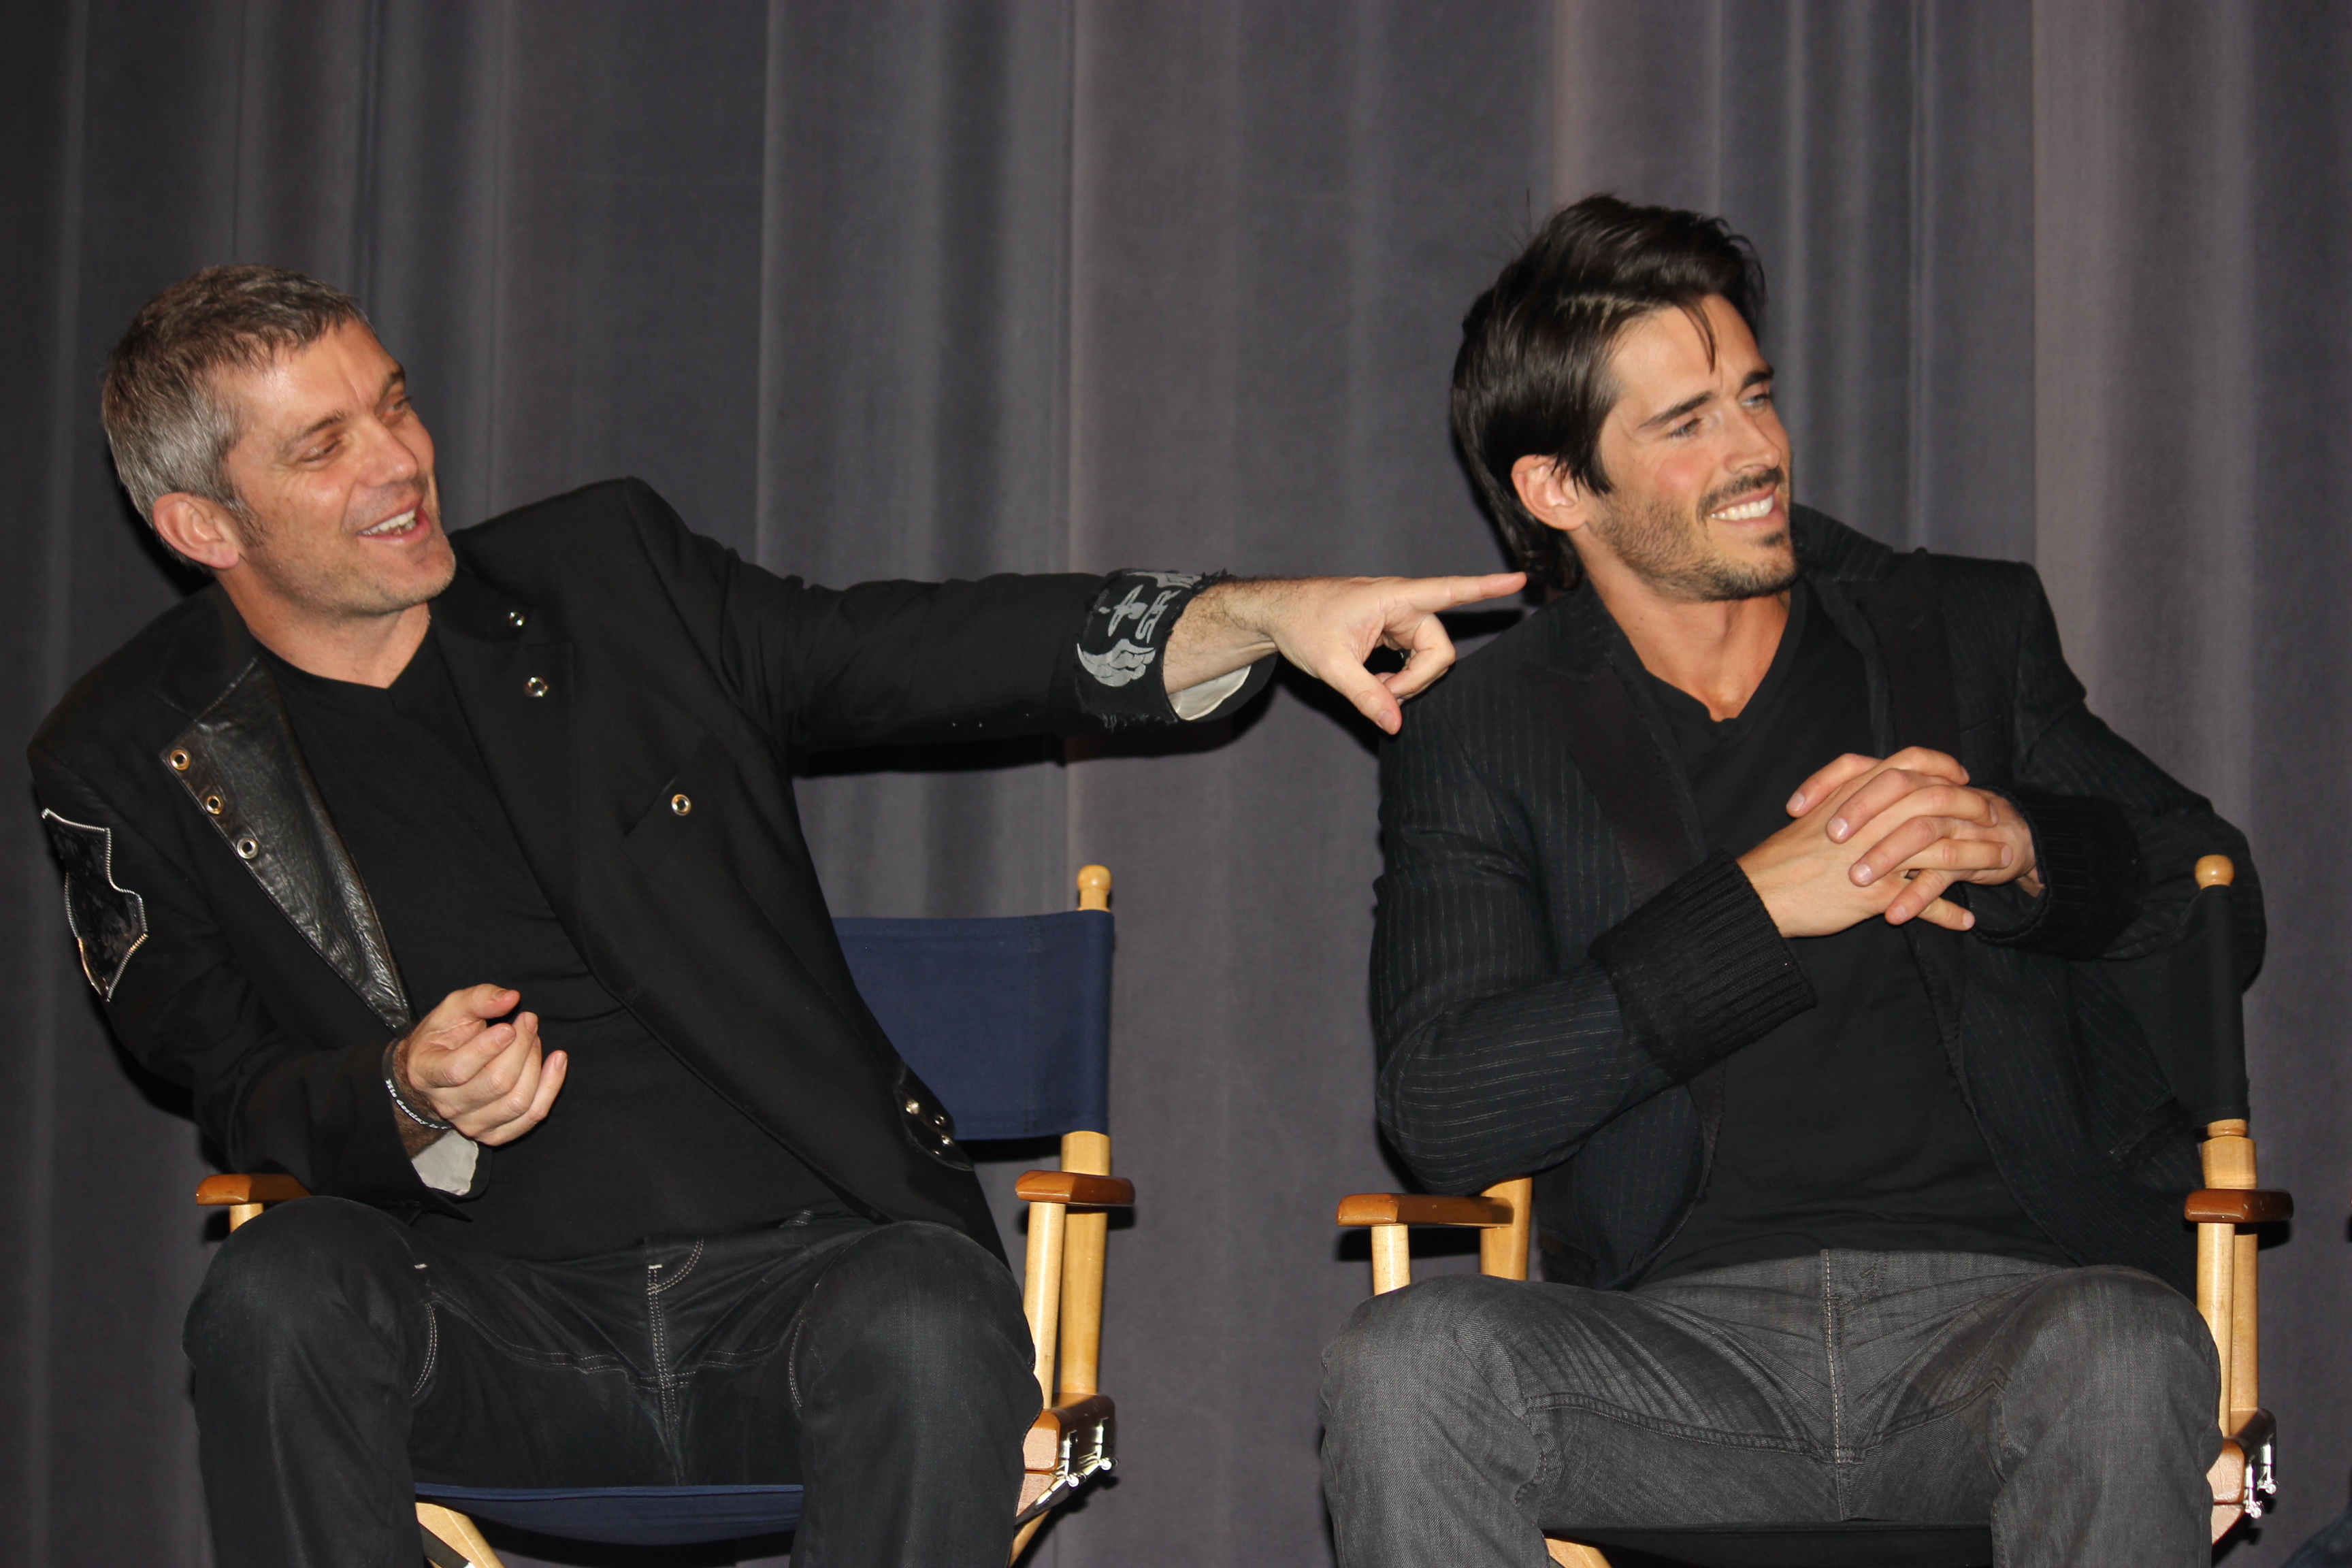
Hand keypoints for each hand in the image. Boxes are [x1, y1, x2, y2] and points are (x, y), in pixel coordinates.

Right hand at [393, 984, 567, 1150]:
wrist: (438, 1072)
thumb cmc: (445, 1036)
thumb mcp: (452, 1009)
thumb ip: (479, 999)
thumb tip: (511, 997)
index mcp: (426, 1074)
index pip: (458, 1070)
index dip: (487, 1048)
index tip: (509, 1027)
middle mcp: (446, 1105)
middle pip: (497, 1083)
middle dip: (522, 1048)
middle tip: (528, 1021)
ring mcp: (471, 1124)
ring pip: (517, 1101)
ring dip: (536, 1064)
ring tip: (536, 1038)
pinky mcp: (494, 1133)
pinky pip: (532, 1116)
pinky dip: (551, 1088)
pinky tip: (557, 1061)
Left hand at [1162, 573, 1525, 733]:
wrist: (1280, 612)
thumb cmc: (1303, 624)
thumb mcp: (1331, 666)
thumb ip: (1366, 695)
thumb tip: (1395, 724)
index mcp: (1394, 597)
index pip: (1450, 591)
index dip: (1486, 588)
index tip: (1520, 579)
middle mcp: (1403, 604)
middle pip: (1439, 650)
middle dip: (1417, 679)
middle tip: (1383, 695)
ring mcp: (1399, 619)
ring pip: (1428, 658)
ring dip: (1408, 680)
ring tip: (1374, 687)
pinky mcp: (1394, 631)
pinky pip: (1414, 658)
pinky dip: (1401, 677)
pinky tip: (1378, 682)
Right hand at [1741, 749, 2006, 936]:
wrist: (1761, 891)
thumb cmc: (1786, 853)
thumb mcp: (1816, 809)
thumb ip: (1849, 792)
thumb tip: (1879, 783)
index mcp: (1854, 794)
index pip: (1910, 764)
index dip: (1943, 767)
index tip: (1963, 777)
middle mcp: (1869, 820)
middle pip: (1938, 803)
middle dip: (1974, 808)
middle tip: (1995, 818)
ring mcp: (1874, 857)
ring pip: (1942, 851)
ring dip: (1978, 857)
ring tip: (2000, 863)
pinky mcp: (1874, 895)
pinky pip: (1922, 902)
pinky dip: (1948, 912)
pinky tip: (1966, 919)